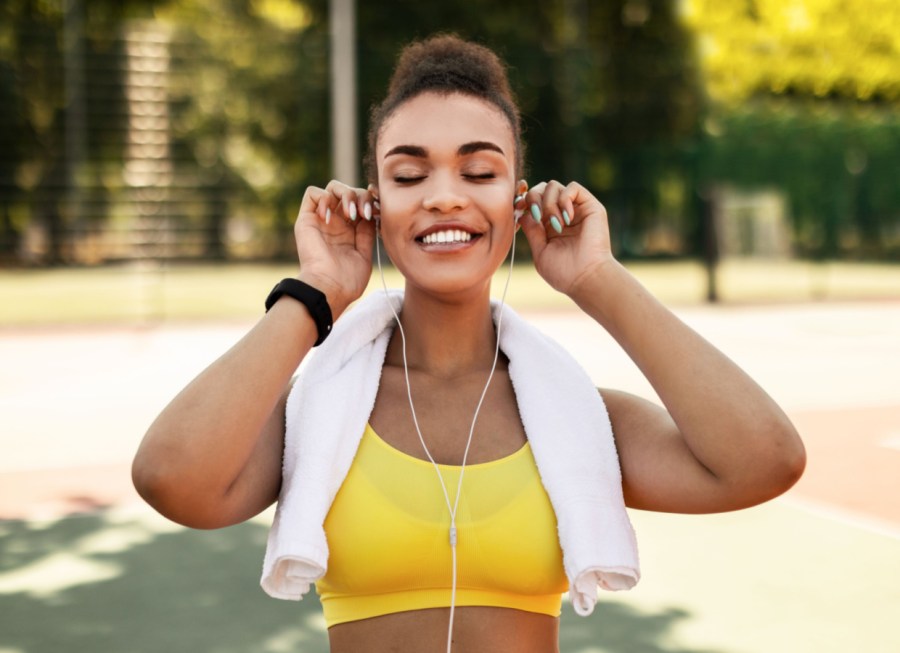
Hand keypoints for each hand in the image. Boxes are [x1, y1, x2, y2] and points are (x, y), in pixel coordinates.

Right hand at [294, 180, 378, 317]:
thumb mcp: (364, 253)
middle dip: (361, 196)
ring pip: (333, 188)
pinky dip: (325, 198)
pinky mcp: (306, 219)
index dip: (370, 200)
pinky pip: (313, 193)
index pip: (360, 202)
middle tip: (365, 213)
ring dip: (346, 195)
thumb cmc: (348, 280)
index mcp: (349, 231)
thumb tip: (371, 213)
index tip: (378, 210)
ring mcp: (321, 220)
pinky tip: (331, 217)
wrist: (330, 288)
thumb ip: (366, 232)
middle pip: (349, 191)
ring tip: (351, 214)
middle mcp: (335, 222)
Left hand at [516, 180, 614, 295]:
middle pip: (540, 188)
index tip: (518, 207)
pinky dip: (565, 199)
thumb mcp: (540, 251)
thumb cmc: (563, 272)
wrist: (585, 278)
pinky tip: (566, 219)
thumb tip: (522, 213)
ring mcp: (575, 209)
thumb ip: (532, 231)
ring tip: (557, 225)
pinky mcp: (590, 206)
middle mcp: (560, 214)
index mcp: (547, 225)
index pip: (532, 200)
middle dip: (533, 198)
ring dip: (549, 203)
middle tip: (537, 216)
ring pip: (553, 186)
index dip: (523, 199)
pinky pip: (573, 187)